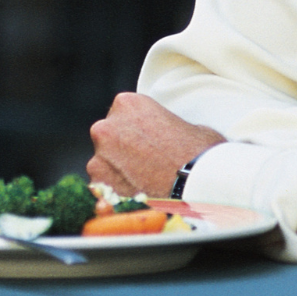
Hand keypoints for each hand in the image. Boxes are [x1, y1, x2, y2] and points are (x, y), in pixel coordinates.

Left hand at [86, 92, 223, 197]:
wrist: (197, 179)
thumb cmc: (198, 150)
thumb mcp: (181, 122)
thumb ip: (161, 123)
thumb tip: (166, 134)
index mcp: (127, 103)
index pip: (121, 116)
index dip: (135, 131)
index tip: (146, 142)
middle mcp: (107, 124)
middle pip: (108, 137)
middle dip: (122, 149)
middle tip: (143, 163)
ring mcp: (100, 152)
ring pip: (104, 160)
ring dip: (118, 169)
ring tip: (143, 180)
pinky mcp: (99, 177)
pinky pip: (102, 183)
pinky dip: (115, 189)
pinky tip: (136, 192)